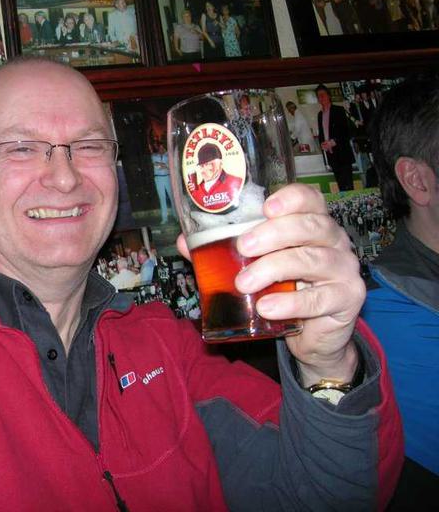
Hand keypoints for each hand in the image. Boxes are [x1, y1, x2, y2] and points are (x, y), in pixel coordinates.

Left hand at [179, 184, 361, 382]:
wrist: (313, 335)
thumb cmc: (283, 289)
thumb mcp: (253, 267)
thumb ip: (222, 253)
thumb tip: (186, 242)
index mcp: (312, 223)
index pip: (310, 199)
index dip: (291, 198)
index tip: (266, 208)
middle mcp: (333, 240)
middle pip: (311, 225)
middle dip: (274, 233)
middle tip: (243, 247)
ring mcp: (344, 269)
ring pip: (313, 259)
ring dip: (274, 268)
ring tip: (244, 283)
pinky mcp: (347, 299)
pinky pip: (320, 298)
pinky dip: (290, 303)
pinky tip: (267, 307)